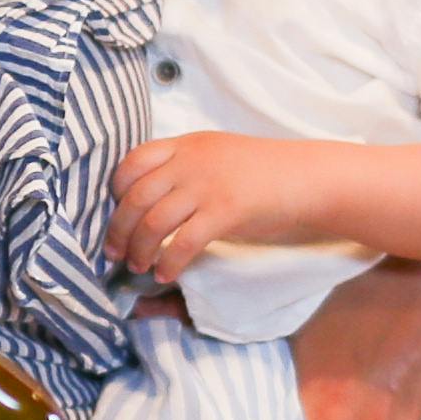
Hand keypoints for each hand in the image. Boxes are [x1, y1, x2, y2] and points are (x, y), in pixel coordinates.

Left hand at [109, 130, 302, 281]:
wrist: (306, 177)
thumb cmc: (263, 171)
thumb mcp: (217, 153)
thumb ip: (185, 165)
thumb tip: (154, 194)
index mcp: (187, 145)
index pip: (133, 162)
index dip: (116, 190)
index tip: (115, 213)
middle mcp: (191, 162)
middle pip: (135, 197)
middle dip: (118, 229)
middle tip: (115, 252)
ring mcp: (207, 186)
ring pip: (153, 222)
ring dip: (139, 250)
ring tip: (138, 267)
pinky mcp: (225, 212)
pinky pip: (182, 243)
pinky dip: (168, 262)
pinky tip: (165, 274)